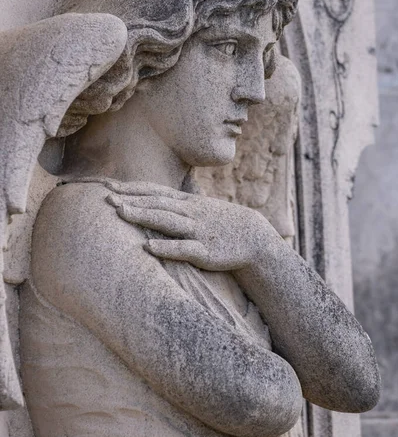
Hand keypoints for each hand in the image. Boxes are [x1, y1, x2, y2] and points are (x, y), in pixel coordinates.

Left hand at [105, 180, 265, 271]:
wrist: (253, 237)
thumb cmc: (220, 223)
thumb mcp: (198, 208)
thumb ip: (175, 205)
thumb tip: (150, 199)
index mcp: (186, 203)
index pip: (154, 192)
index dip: (131, 188)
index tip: (107, 184)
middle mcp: (189, 213)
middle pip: (156, 203)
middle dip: (131, 199)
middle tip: (106, 196)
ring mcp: (197, 231)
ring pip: (167, 221)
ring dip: (144, 215)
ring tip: (121, 212)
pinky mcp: (205, 252)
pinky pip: (183, 248)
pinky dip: (166, 247)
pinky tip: (148, 247)